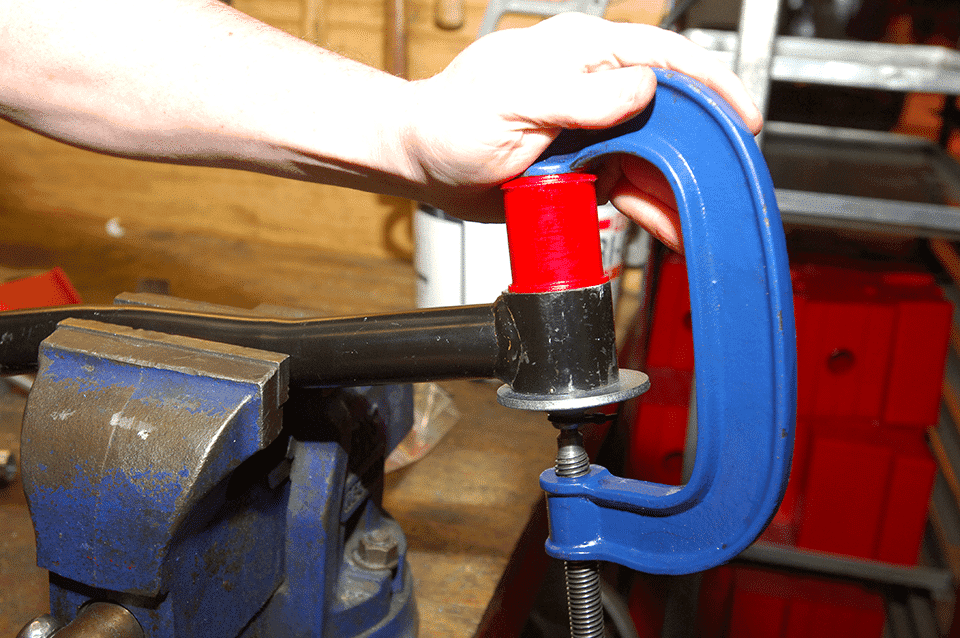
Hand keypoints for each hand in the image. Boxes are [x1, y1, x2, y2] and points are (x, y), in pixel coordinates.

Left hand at [405, 13, 761, 248]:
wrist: (424, 162)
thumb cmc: (453, 118)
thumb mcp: (515, 99)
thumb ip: (579, 95)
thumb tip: (641, 88)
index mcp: (583, 54)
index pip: (665, 59)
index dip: (713, 86)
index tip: (742, 118)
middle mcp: (596, 90)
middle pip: (672, 118)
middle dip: (703, 154)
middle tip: (728, 188)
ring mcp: (593, 132)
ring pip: (654, 161)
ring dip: (678, 194)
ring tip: (701, 226)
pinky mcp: (584, 169)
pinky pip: (627, 190)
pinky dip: (647, 212)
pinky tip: (666, 231)